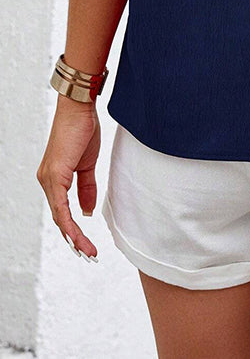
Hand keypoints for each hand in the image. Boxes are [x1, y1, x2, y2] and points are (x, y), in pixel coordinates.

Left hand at [36, 93, 100, 260]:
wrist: (79, 109)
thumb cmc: (82, 130)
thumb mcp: (88, 163)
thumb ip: (87, 188)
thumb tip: (88, 212)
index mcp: (55, 178)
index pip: (63, 211)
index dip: (74, 229)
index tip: (87, 244)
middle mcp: (47, 181)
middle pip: (59, 218)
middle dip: (74, 239)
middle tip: (88, 255)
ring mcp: (49, 179)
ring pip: (59, 216)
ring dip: (74, 236)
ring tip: (87, 251)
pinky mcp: (54, 175)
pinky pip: (61, 206)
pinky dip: (69, 222)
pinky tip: (78, 234)